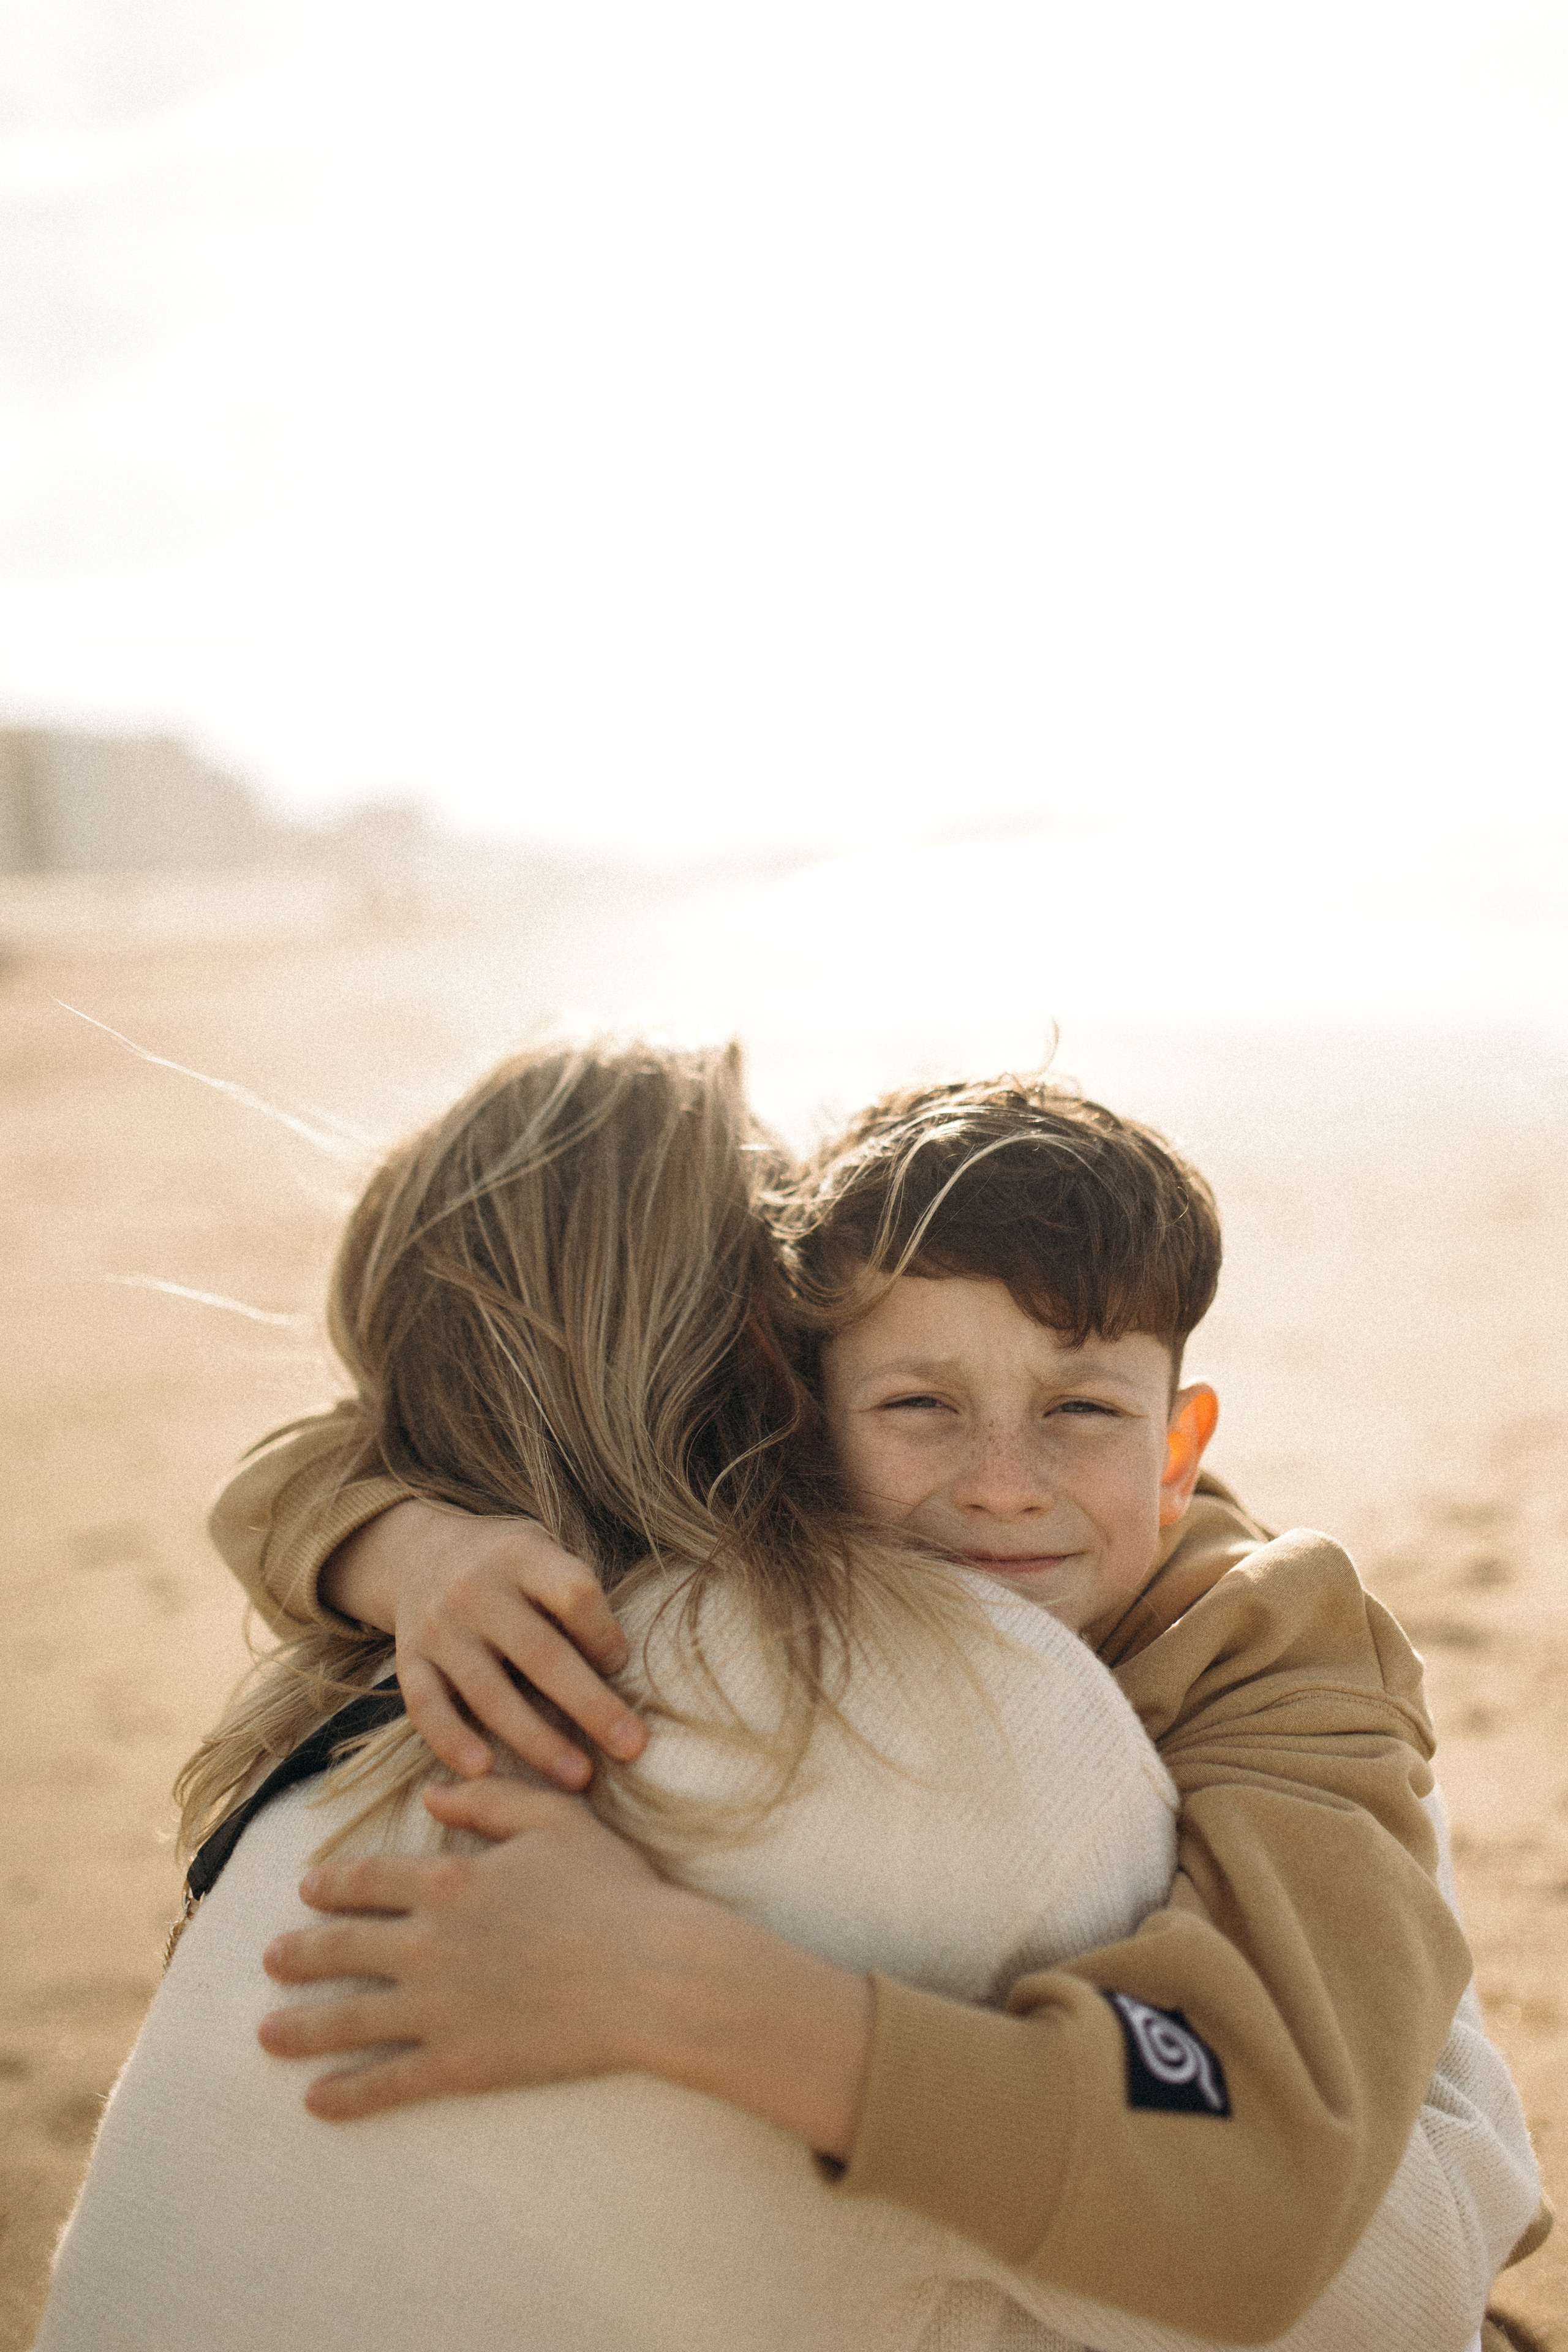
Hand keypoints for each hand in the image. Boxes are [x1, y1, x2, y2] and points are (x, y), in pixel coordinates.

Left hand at [261, 1778, 874, 2158]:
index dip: (333, 1884)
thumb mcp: (556, 1820)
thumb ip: (490, 1800)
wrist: (650, 1972)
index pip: (370, 1880)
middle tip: (270, 1960)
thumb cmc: (613, 1889)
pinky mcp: (460, 2062)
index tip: (306, 1889)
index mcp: (449, 1882)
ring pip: (349, 2018)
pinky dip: (348, 2094)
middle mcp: (429, 1944)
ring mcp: (439, 2007)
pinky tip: (316, 2103)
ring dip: (301, 2027)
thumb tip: (434, 1795)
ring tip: (266, 2035)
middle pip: (344, 1947)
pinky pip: (388, 2082)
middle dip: (300, 1953)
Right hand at [322, 1501, 645, 1786]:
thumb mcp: (541, 1554)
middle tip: (631, 1747)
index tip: (624, 1668)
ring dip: (535, 1739)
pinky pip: (427, 1707)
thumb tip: (616, 1670)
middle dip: (589, 1705)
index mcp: (521, 1555)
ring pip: (488, 1691)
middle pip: (539, 1652)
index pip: (573, 1593)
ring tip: (577, 1777)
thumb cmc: (506, 1568)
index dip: (604, 1633)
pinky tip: (484, 1771)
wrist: (419, 1552)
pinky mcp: (409, 1660)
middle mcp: (475, 1588)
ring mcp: (438, 1626)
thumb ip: (573, 1598)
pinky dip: (452, 1741)